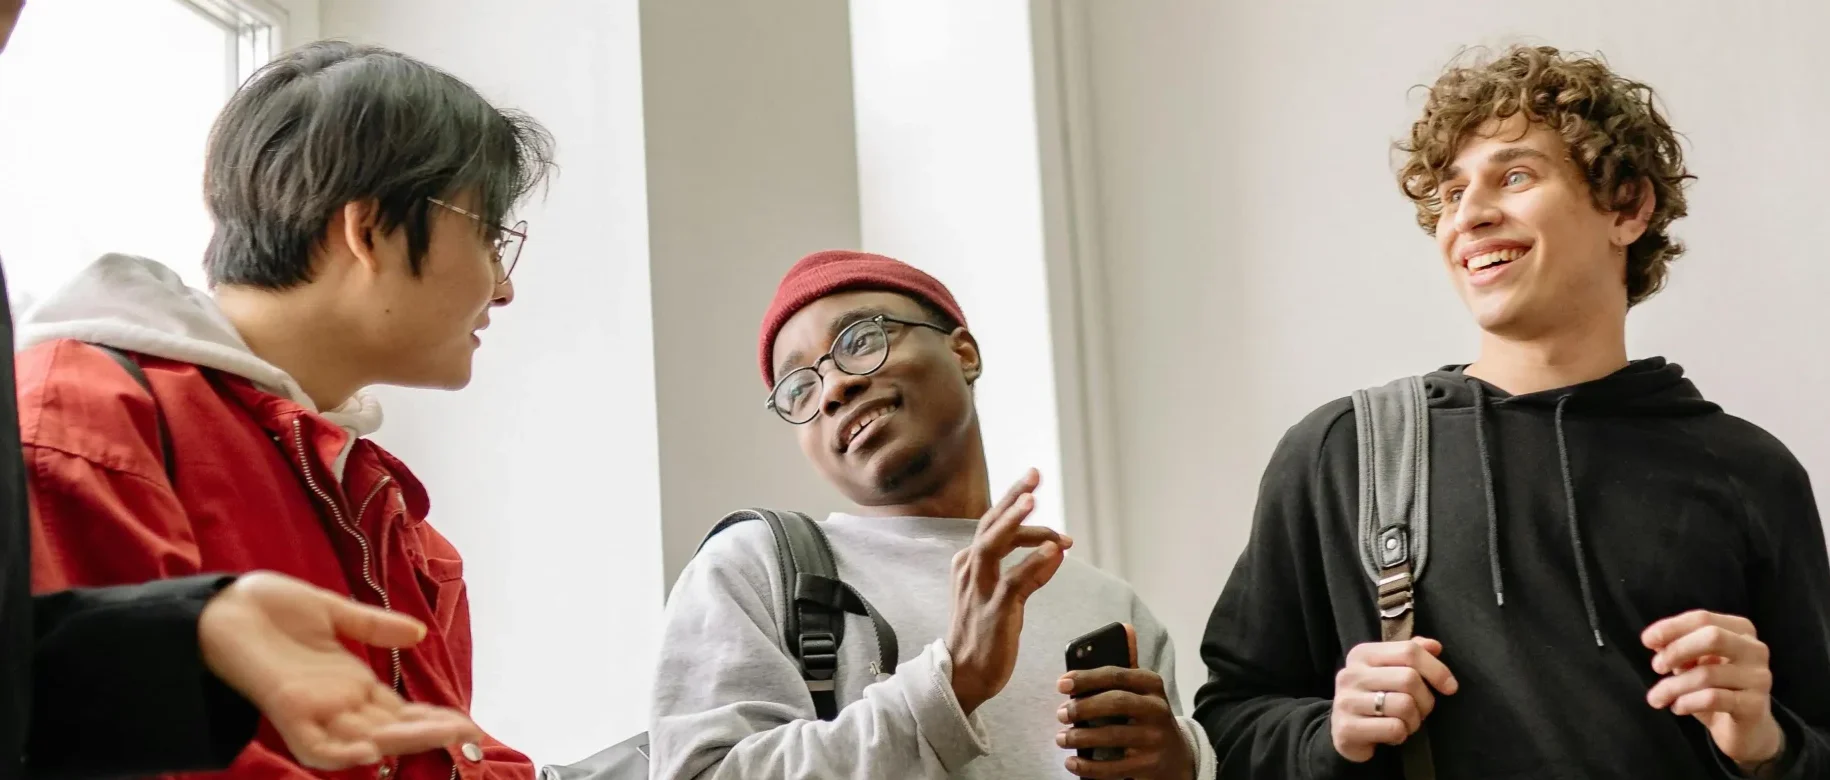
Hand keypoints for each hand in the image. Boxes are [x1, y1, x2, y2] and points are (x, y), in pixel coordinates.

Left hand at [199, 571, 484, 768]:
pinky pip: (318, 746)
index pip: (400, 711)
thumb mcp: (331, 612)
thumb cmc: (267, 607)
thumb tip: (419, 634)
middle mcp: (337, 703)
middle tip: (471, 735)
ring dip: (403, 742)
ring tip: (442, 735)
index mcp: (350, 682)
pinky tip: (372, 749)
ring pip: (366, 740)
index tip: (468, 724)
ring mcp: (314, 710)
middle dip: (432, 733)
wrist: (217, 605)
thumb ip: (373, 626)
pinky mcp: (287, 711)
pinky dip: (344, 752)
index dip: (433, 718)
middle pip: (393, 729)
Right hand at [947, 469, 1071, 714]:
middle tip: (1034, 475)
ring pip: (994, 545)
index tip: (1032, 483)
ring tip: (1035, 501)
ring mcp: (979, 590)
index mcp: (968, 564)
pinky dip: (1034, 563)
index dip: (1012, 502)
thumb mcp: (1002, 597)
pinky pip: (1015, 581)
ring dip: (1015, 522)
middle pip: (989, 524)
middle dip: (1012, 497)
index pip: (991, 524)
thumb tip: (1056, 551)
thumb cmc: (982, 636)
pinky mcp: (994, 611)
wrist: (962, 677)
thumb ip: (1028, 572)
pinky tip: (1054, 552)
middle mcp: (969, 570)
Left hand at [1056, 626, 1192, 779]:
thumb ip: (1127, 667)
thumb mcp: (1143, 691)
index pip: (1117, 675)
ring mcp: (1155, 739)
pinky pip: (1114, 767)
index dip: (1086, 677)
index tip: (1061, 683)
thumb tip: (1125, 628)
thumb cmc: (1147, 717)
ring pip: (1112, 735)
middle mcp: (1157, 709)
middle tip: (1060, 714)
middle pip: (1115, 703)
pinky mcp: (1150, 765)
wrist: (1177, 758)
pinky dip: (1088, 767)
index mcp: (1152, 685)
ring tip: (1061, 738)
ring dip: (1080, 738)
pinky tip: (1071, 763)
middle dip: (1082, 707)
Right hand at [1330, 636, 1457, 762]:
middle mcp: (1351, 674)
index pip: (1408, 651)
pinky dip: (1401, 735)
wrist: (1345, 732)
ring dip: (1414, 721)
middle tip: (1421, 711)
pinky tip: (1392, 734)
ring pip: (1404, 706)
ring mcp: (1346, 701)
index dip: (1436, 669)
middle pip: (1409, 679)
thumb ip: (1411, 654)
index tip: (1450, 687)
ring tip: (1406, 723)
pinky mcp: (1347, 728)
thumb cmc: (1374, 697)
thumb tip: (1435, 646)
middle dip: (1425, 700)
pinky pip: (1394, 729)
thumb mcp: (1390, 671)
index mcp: (1362, 654)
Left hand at [1644, 610, 1784, 771]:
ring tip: (1657, 698)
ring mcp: (1759, 677)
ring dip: (1673, 686)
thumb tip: (1654, 640)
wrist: (1745, 730)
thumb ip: (1676, 648)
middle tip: (1656, 667)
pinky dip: (1687, 702)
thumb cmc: (1715, 688)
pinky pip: (1713, 698)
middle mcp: (1755, 650)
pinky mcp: (1755, 705)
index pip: (1703, 618)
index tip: (1647, 640)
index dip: (1671, 627)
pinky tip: (1677, 707)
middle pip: (1713, 637)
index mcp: (1741, 631)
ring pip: (1707, 674)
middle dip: (1677, 650)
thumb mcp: (1693, 664)